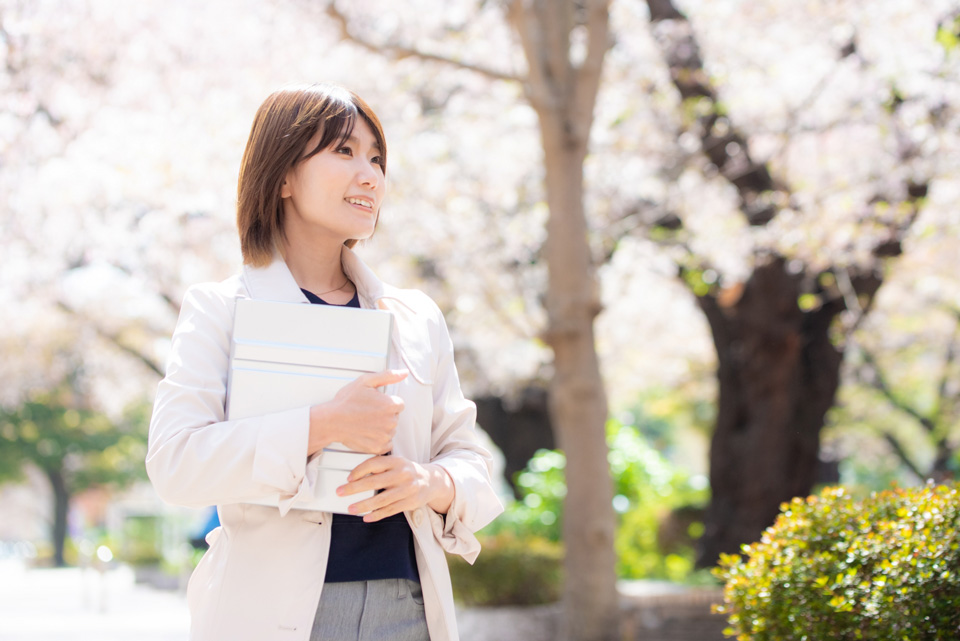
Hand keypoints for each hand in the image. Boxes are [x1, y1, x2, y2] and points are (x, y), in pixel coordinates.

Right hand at [307, 369, 407, 455]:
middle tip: (367, 413)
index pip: (399, 404)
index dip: (386, 403)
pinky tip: (368, 433)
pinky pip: (387, 444)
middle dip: (384, 415)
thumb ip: (388, 376)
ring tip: (365, 423)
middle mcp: (391, 421)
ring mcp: (385, 436)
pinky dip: (379, 440)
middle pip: (395, 417)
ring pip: (390, 430)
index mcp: (391, 405)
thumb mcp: (366, 381)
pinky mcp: (378, 447)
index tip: (375, 404)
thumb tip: (405, 372)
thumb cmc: (347, 401)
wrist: (331, 421)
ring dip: (382, 427)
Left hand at [337, 455, 454, 522]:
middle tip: (340, 492)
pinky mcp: (410, 503)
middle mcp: (403, 474)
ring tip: (351, 508)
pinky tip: (366, 517)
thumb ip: (380, 466)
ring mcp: (407, 489)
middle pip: (375, 482)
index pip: (374, 464)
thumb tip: (355, 476)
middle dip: (355, 488)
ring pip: (381, 499)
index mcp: (397, 461)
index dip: (359, 471)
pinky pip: (390, 510)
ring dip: (363, 505)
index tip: (348, 478)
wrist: (432, 481)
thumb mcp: (396, 463)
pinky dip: (376, 515)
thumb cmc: (407, 471)